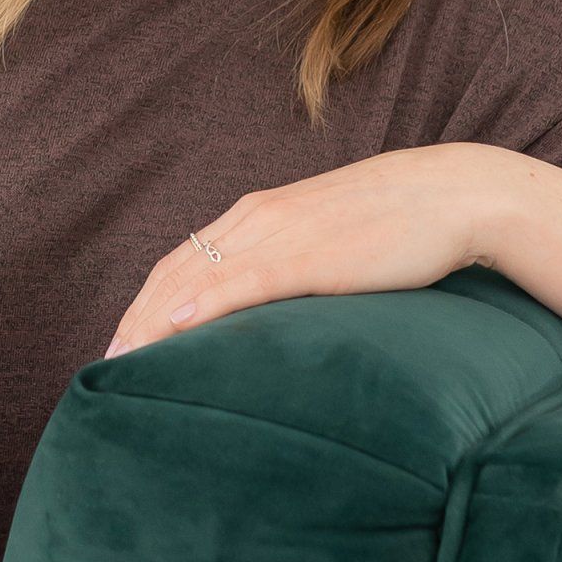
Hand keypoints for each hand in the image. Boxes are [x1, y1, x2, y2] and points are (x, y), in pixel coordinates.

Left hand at [103, 143, 513, 355]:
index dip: (144, 303)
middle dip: (135, 321)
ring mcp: (282, 234)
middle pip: (173, 272)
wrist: (454, 193)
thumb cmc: (399, 223)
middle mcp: (257, 219)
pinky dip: (205, 303)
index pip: (179, 261)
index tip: (122, 343)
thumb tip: (270, 307)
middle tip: (107, 368)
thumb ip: (292, 264)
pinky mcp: (312, 256)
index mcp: (258, 215)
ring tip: (124, 362)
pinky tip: (177, 327)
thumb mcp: (328, 240)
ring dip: (153, 322)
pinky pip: (246, 281)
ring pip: (197, 278)